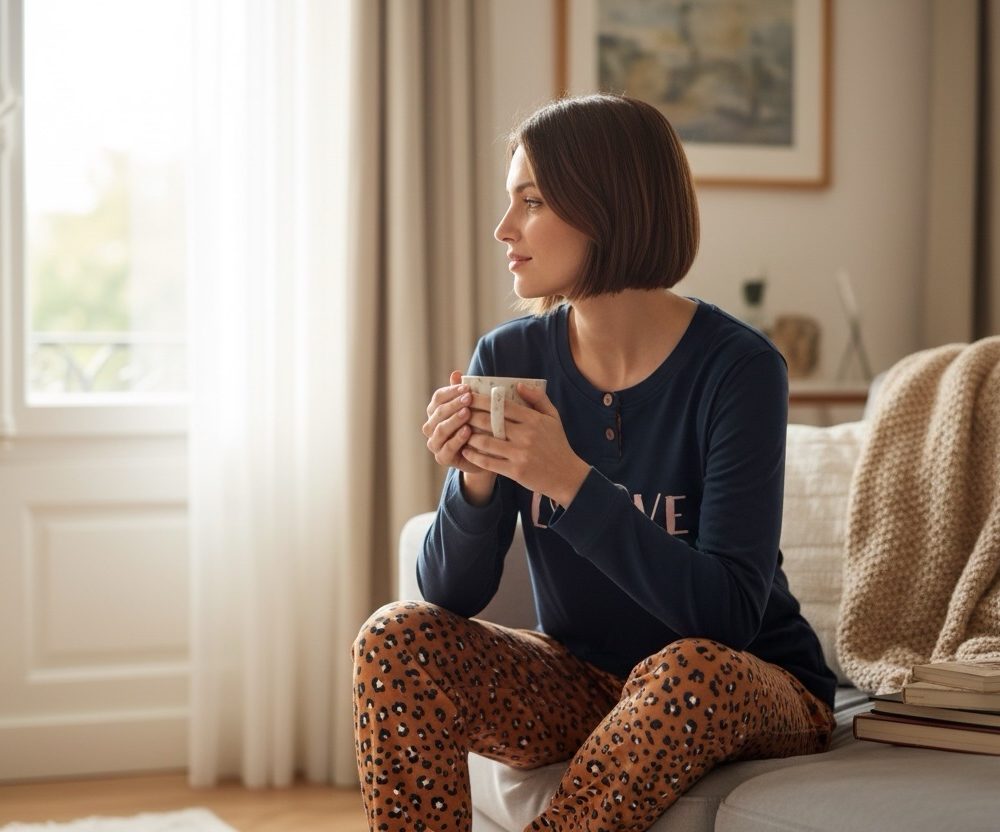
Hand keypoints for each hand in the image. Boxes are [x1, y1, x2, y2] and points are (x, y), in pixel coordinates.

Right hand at [423, 371, 484, 475]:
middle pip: (438, 412)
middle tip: (469, 398)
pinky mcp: (442, 458)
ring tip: (467, 413)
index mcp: (435, 411)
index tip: (467, 388)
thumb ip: (463, 393)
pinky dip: (456, 439)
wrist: (484, 453)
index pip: (438, 398)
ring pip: (440, 430)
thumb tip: (456, 373)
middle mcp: (431, 426)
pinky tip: (467, 431)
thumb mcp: (473, 408)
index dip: (451, 391)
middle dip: (454, 404)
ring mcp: (435, 443)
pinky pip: (447, 448)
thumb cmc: (477, 426)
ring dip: (453, 420)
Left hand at [461, 383, 589, 506]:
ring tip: (460, 431)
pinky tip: (466, 451)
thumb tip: (519, 384)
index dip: (482, 400)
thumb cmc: (557, 444)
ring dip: (469, 436)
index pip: (502, 406)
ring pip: (485, 442)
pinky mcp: (515, 471)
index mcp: (533, 420)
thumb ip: (538, 399)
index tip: (468, 396)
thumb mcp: (553, 418)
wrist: (566, 475)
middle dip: (470, 416)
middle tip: (458, 413)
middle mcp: (525, 435)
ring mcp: (520, 454)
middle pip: (490, 422)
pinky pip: (488, 462)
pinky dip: (474, 456)